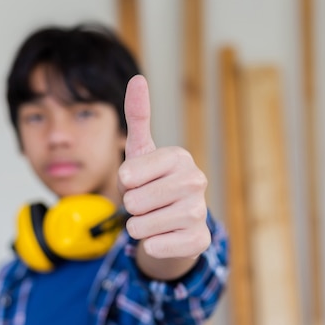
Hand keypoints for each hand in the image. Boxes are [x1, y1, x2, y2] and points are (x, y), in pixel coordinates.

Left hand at [118, 75, 209, 278]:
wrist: (171, 228)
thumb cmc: (151, 185)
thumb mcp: (140, 152)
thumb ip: (137, 116)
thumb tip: (137, 78)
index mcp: (179, 157)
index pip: (128, 174)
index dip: (124, 183)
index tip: (137, 182)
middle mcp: (196, 180)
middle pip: (133, 202)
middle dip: (130, 207)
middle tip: (145, 204)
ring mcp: (200, 212)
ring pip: (140, 226)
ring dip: (138, 228)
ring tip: (154, 220)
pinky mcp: (199, 241)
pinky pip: (154, 247)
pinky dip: (150, 246)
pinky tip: (164, 238)